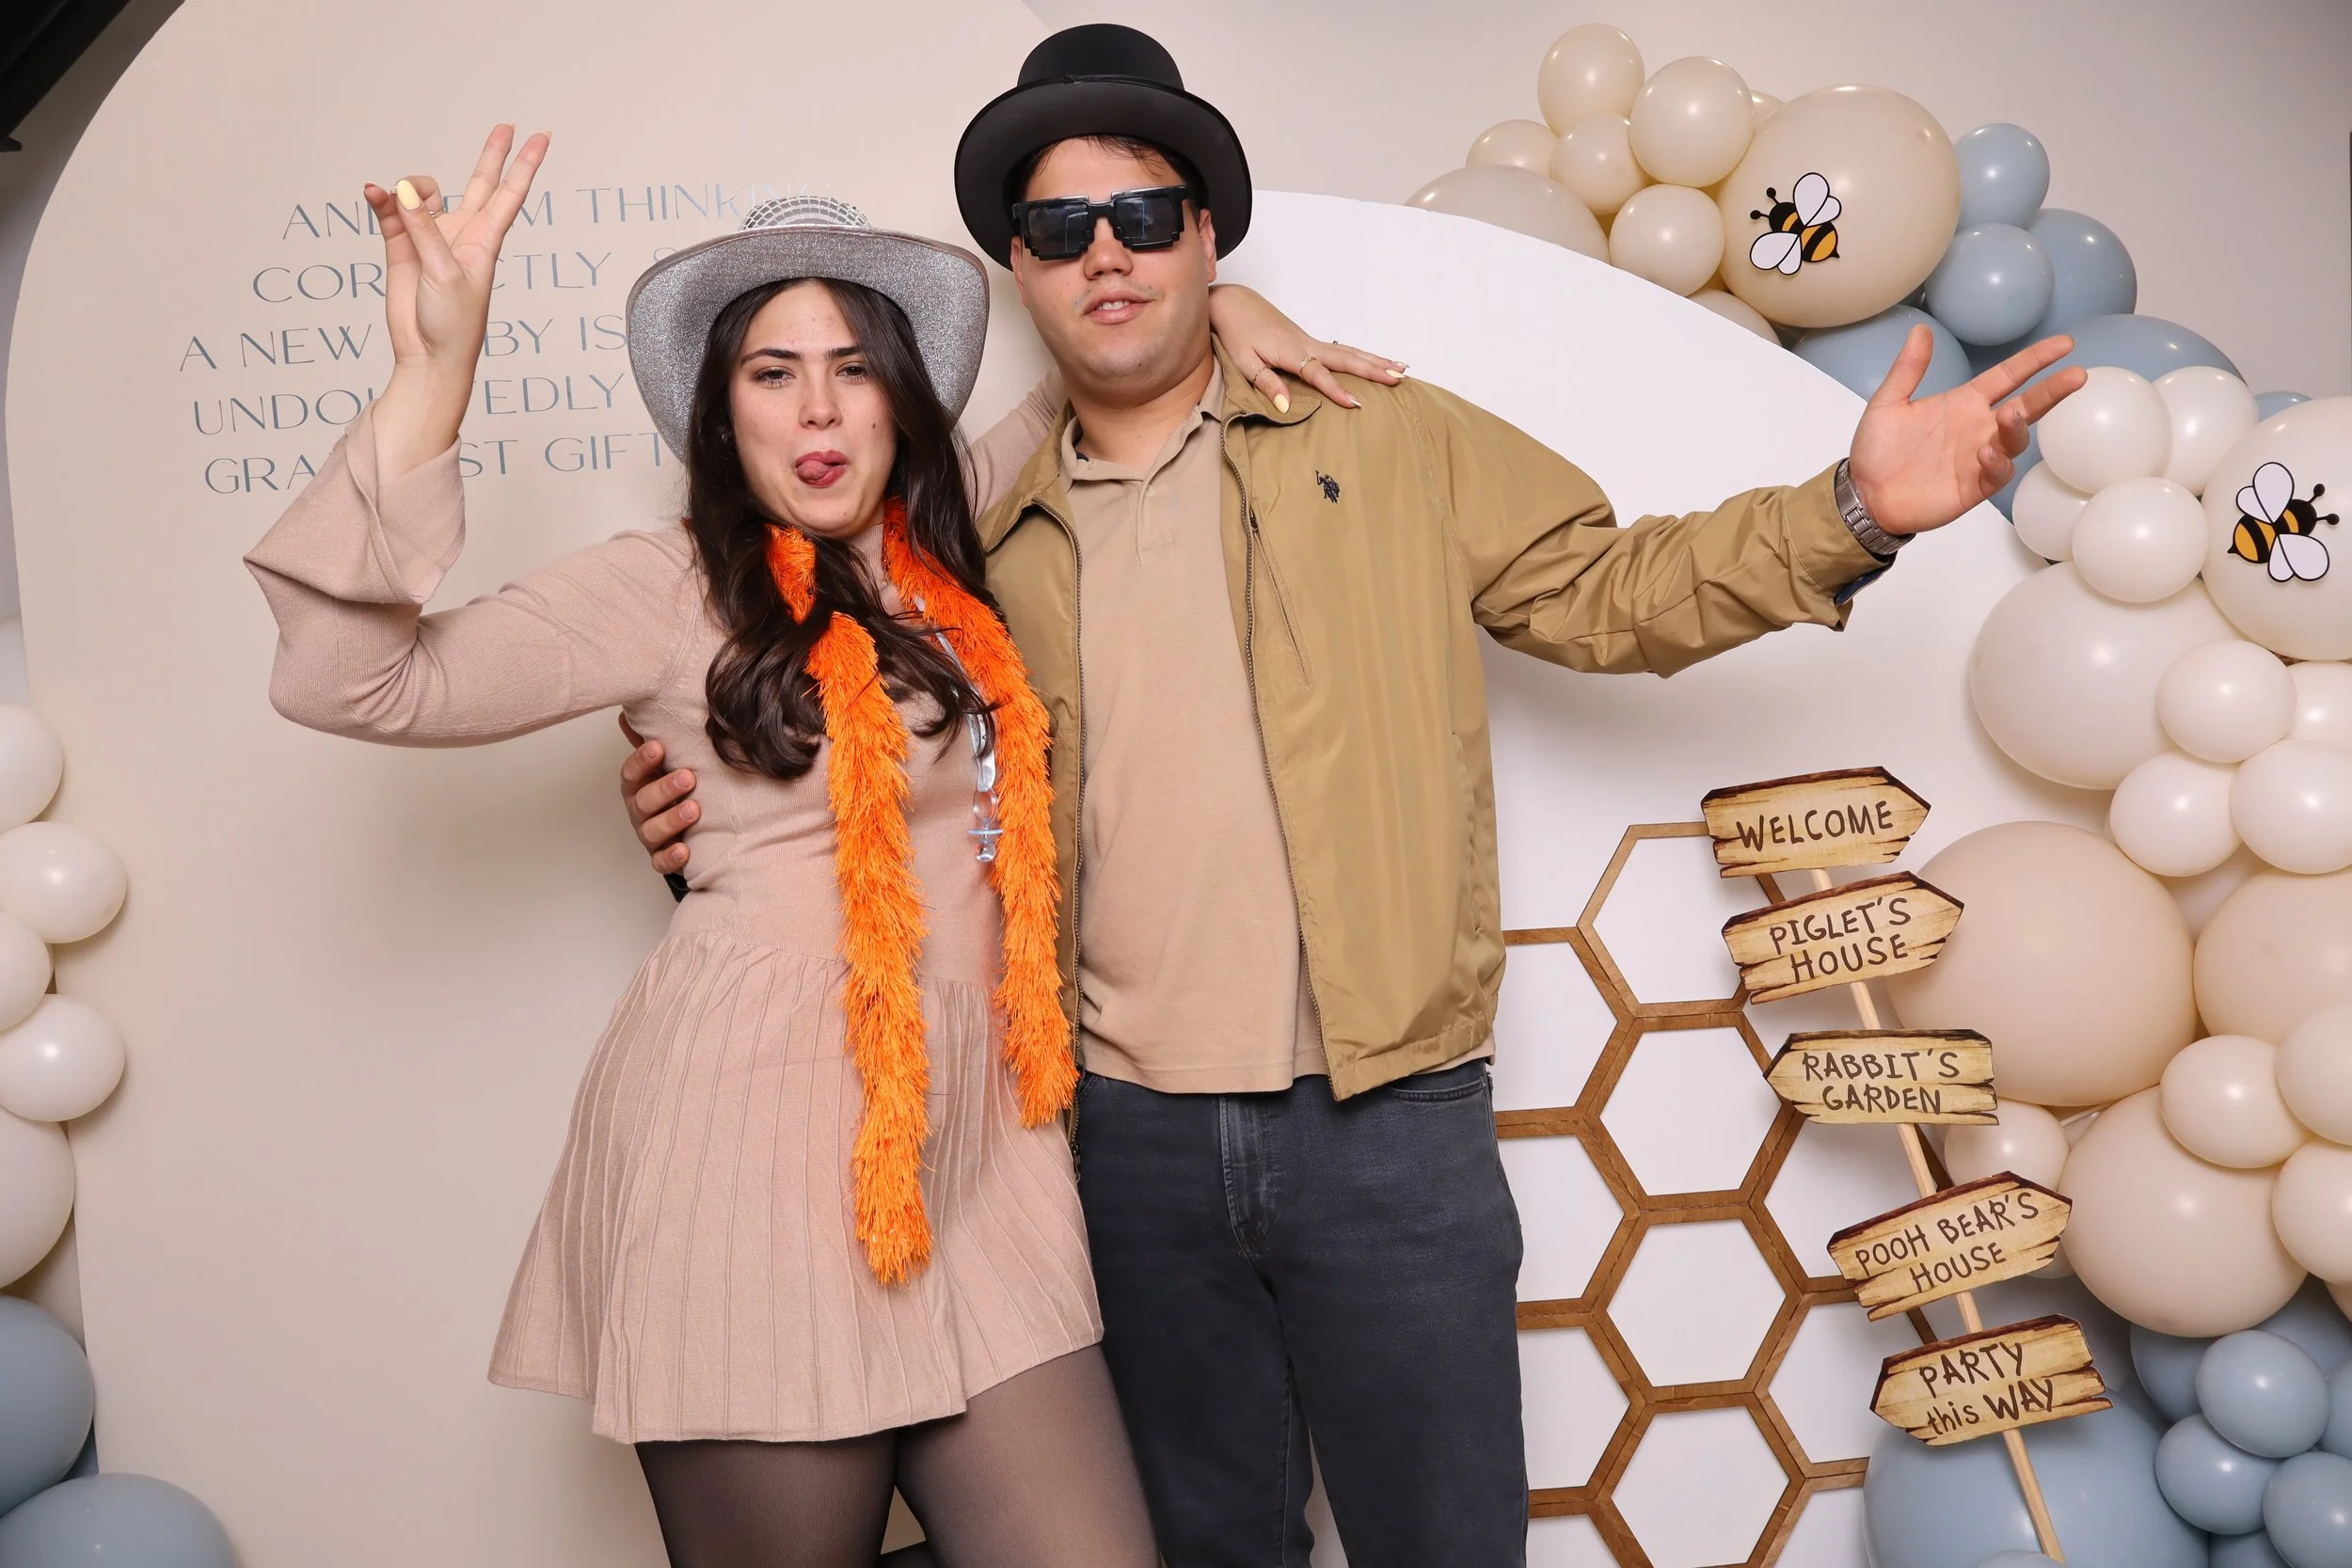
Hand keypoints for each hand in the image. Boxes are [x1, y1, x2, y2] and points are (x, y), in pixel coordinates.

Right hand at [360, 125, 551, 479]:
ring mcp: (431, 238)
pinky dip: (381, 200)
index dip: (524, 165)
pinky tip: (373, 192)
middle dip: (491, 156)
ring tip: (392, 198)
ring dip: (408, 188)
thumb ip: (424, 230)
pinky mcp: (402, 248)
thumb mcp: (444, 274)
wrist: (428, 356)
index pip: (508, 193)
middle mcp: (461, 234)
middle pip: (478, 183)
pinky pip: (391, 213)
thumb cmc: (453, 324)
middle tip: (505, 128)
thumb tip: (401, 191)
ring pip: (422, 194)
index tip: (541, 137)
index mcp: (485, 240)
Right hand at [619, 716, 698, 876]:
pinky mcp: (661, 858)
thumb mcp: (665, 764)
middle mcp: (640, 810)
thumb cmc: (673, 790)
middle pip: (643, 801)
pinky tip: (686, 849)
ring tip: (694, 809)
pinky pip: (660, 862)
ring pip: (651, 831)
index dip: (642, 760)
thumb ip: (653, 740)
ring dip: (671, 820)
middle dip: (664, 789)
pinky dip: (671, 857)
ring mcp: (649, 836)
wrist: (686, 828)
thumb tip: (632, 709)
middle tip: (688, 777)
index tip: (659, 747)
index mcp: (638, 785)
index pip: (632, 772)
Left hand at [1208, 284, 1406, 411]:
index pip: (1318, 374)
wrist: (1234, 303)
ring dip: (1375, 360)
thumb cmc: (1236, 332)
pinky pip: (1342, 350)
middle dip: (1374, 369)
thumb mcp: (1244, 361)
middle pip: (1346, 358)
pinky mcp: (1309, 341)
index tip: (1355, 404)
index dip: (1336, 390)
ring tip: (1401, 369)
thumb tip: (1285, 406)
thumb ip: (1266, 383)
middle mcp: (1306, 344)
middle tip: (1399, 379)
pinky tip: (1373, 361)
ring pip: (1349, 351)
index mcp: (1290, 351)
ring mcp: (1310, 340)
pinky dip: (1362, 355)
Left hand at [1848, 328, 2087, 534]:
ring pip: (2016, 439)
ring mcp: (1980, 457)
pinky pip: (1998, 472)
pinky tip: (1986, 452)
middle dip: (2053, 391)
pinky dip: (1998, 462)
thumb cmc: (1877, 450)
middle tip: (2077, 376)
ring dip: (2018, 426)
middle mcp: (1979, 427)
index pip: (2008, 376)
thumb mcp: (1888, 404)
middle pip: (2027, 405)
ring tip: (2010, 415)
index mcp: (1964, 402)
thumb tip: (1921, 330)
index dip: (2035, 360)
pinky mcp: (1974, 486)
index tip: (2064, 344)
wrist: (1865, 495)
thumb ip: (1908, 369)